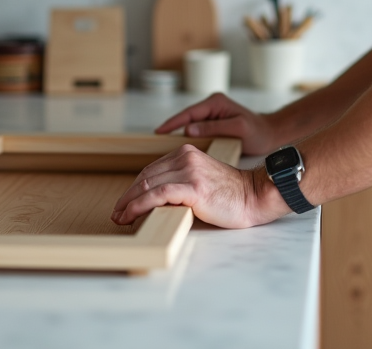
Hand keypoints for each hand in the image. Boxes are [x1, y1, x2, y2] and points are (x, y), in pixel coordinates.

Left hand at [110, 144, 286, 227]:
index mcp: (186, 153)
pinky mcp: (192, 187)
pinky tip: (131, 214)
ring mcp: (189, 171)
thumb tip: (153, 200)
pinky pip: (157, 195)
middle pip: (145, 176)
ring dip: (129, 203)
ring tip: (120, 218)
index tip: (125, 203)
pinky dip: (139, 205)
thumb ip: (179, 183)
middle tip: (117, 213)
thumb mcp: (200, 181)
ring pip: (148, 185)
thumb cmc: (231, 195)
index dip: (134, 187)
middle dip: (127, 196)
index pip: (151, 170)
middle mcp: (185, 158)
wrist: (253, 196)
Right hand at [154, 93, 281, 154]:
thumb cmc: (257, 132)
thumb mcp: (238, 129)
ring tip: (163, 145)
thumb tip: (189, 130)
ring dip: (177, 134)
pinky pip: (195, 129)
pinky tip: (179, 147)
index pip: (189, 112)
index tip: (159, 131)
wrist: (270, 134)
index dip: (172, 123)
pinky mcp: (213, 123)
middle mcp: (211, 105)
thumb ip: (214, 127)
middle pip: (185, 118)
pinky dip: (186, 137)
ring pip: (189, 124)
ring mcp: (212, 113)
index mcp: (215, 102)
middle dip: (171, 128)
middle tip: (156, 140)